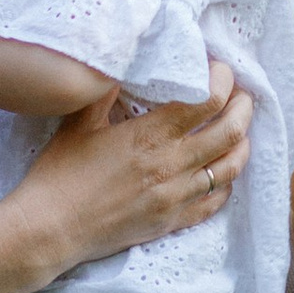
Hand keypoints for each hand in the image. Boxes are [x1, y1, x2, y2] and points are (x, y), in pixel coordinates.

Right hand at [0, 63, 252, 289]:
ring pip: (230, 168)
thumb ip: (106, 91)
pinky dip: (226, 183)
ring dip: (242, 145)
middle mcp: (171, 165)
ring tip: (241, 130)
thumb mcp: (79, 122)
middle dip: (244, 108)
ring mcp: (175, 197)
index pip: (207, 100)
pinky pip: (214, 202)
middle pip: (230, 131)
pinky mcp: (171, 222)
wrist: (50, 230)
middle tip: (244, 96)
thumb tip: (124, 63)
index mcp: (151, 136)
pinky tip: (223, 172)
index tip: (221, 70)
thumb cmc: (60, 174)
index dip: (223, 80)